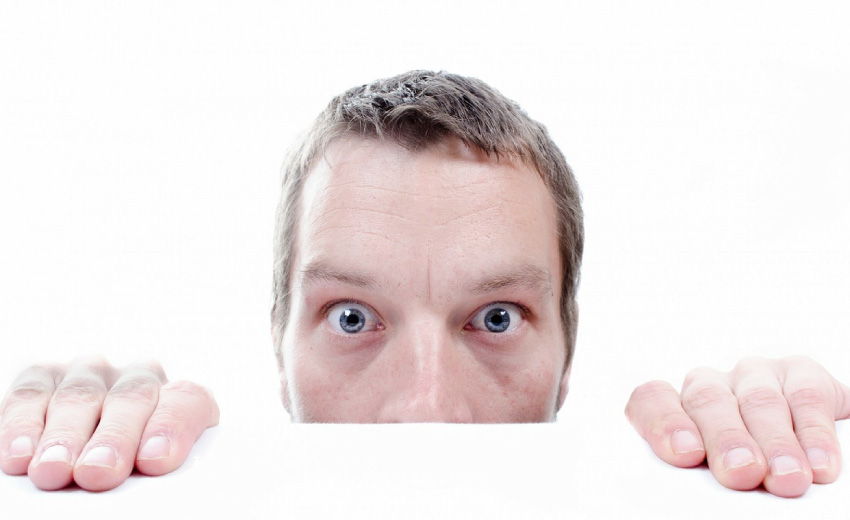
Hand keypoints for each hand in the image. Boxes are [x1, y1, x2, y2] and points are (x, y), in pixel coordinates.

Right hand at [0, 357, 218, 490]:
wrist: (89, 441)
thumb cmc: (132, 467)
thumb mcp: (153, 469)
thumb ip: (155, 471)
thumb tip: (146, 479)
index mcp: (179, 398)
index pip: (187, 401)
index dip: (172, 426)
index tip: (155, 460)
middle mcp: (137, 377)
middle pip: (132, 398)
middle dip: (114, 437)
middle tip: (99, 473)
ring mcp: (90, 374)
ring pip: (80, 396)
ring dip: (65, 436)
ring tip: (54, 470)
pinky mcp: (43, 377)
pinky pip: (30, 395)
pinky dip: (23, 425)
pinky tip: (20, 454)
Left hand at [625, 356, 849, 497]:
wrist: (803, 447)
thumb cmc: (747, 468)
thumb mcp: (715, 475)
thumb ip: (703, 479)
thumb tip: (713, 495)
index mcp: (678, 408)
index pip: (653, 400)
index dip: (664, 421)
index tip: (683, 454)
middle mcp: (712, 386)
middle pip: (707, 401)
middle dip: (726, 439)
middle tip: (741, 473)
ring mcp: (755, 376)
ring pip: (759, 400)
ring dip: (775, 442)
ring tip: (787, 478)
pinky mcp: (801, 374)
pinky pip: (807, 397)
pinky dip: (815, 433)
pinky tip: (820, 463)